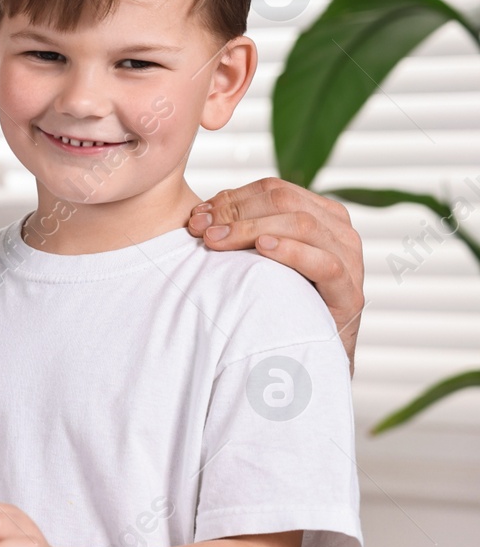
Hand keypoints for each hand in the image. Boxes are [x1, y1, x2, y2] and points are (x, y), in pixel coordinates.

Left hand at [188, 177, 364, 369]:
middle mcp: (339, 232)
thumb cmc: (279, 301)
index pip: (274, 190)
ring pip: (302, 225)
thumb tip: (200, 214)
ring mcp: (350, 261)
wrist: (309, 356)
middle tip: (199, 229)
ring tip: (216, 240)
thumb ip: (242, 229)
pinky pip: (324, 263)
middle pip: (285, 203)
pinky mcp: (350, 294)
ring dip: (251, 229)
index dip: (231, 198)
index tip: (196, 215)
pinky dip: (292, 251)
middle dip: (235, 212)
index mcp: (321, 214)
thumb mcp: (260, 258)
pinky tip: (263, 248)